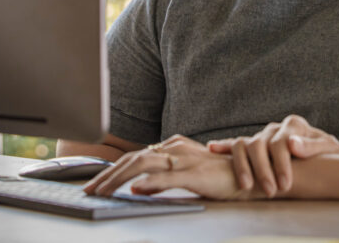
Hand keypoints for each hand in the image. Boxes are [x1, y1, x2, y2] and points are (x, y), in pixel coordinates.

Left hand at [83, 134, 251, 200]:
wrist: (250, 176)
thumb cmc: (219, 177)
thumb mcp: (185, 175)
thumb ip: (162, 177)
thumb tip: (136, 186)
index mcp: (171, 146)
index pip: (133, 157)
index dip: (110, 171)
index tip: (93, 185)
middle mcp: (174, 148)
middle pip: (132, 159)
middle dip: (106, 175)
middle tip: (88, 191)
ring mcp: (184, 159)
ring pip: (143, 165)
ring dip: (119, 179)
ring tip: (103, 192)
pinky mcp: (196, 173)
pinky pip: (168, 177)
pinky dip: (150, 182)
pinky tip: (135, 189)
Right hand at [207, 114, 338, 196]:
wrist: (320, 153)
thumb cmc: (324, 152)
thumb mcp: (329, 148)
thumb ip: (314, 145)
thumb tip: (292, 144)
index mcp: (294, 125)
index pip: (281, 141)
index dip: (282, 163)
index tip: (285, 183)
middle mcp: (274, 128)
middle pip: (260, 144)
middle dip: (263, 170)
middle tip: (270, 191)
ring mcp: (261, 136)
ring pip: (244, 144)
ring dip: (243, 165)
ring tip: (245, 186)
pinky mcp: (252, 145)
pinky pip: (234, 143)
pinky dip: (222, 145)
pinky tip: (212, 148)